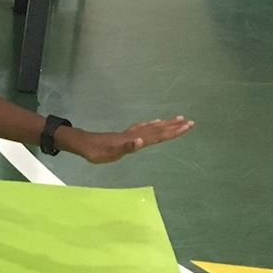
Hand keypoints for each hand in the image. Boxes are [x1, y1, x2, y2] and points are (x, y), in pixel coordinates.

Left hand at [59, 116, 193, 163]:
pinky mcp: (125, 135)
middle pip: (158, 130)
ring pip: (152, 127)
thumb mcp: (110, 153)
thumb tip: (140, 141)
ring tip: (178, 119)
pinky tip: (154, 123)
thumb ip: (125, 147)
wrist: (83, 144)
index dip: (173, 132)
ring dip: (166, 124)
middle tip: (190, 122)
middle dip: (174, 126)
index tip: (187, 126)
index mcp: (134, 140)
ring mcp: (130, 133)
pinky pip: (143, 127)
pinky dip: (152, 125)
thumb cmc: (96, 152)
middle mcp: (134, 134)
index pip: (158, 135)